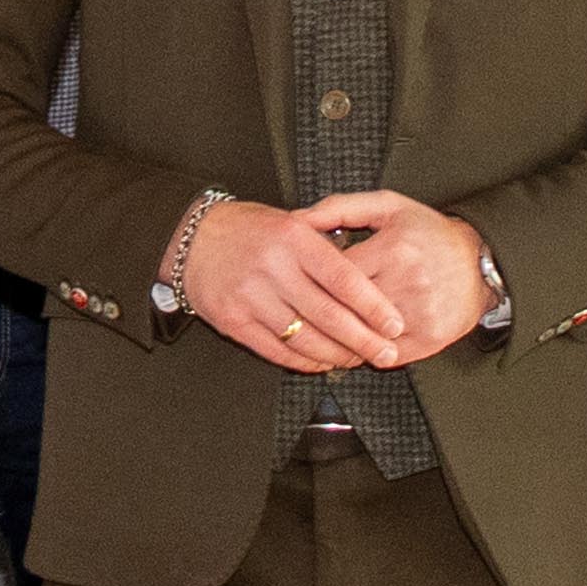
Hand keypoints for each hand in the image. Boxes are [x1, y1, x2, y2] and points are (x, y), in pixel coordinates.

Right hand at [180, 197, 415, 375]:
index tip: (395, 323)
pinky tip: (322, 362)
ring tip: (357, 360)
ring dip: (336, 355)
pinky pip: (276, 350)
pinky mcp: (233, 321)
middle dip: (363, 340)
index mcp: (294, 238)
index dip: (373, 306)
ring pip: (304, 338)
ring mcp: (250, 297)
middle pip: (328, 314)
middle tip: (387, 354)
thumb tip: (370, 283)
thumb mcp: (291, 223)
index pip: (344, 278)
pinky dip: (304, 361)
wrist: (191, 240)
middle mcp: (273, 267)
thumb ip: (326, 248)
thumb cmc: (249, 230)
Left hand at [300, 192, 489, 360]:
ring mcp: (419, 314)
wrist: (481, 261)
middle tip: (303, 313)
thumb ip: (340, 207)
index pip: (335, 274)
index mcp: (393, 249)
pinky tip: (353, 345)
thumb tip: (299, 219)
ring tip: (322, 332)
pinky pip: (385, 354)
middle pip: (345, 309)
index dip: (313, 280)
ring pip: (362, 336)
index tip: (303, 282)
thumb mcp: (388, 206)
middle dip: (320, 312)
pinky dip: (365, 353)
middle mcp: (407, 283)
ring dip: (339, 338)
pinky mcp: (429, 338)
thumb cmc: (429, 232)